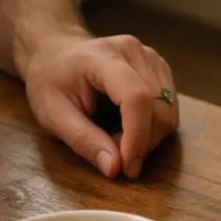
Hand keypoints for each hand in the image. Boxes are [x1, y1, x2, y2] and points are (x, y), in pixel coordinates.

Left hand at [21, 30, 178, 179]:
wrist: (56, 52)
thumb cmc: (50, 81)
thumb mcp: (53, 114)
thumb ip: (83, 140)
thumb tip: (114, 168)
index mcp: (103, 57)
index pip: (136, 98)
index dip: (137, 136)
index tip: (127, 168)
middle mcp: (135, 53)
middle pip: (158, 108)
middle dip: (142, 143)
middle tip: (115, 157)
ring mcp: (152, 58)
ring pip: (169, 112)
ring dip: (150, 138)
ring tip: (120, 141)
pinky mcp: (160, 68)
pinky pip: (170, 108)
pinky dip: (155, 128)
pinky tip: (131, 128)